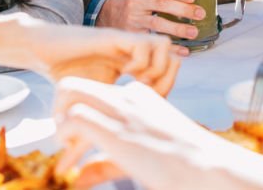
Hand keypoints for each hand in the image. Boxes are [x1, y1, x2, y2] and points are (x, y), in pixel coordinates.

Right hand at [19, 22, 180, 95]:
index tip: (146, 104)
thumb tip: (107, 142)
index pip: (168, 73)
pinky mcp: (115, 37)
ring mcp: (127, 43)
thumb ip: (106, 108)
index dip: (164, 90)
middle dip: (167, 79)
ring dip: (156, 68)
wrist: (43, 51)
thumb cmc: (64, 74)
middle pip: (174, 58)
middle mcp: (134, 52)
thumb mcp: (92, 96)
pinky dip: (140, 61)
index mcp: (133, 65)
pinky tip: (123, 72)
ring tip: (137, 81)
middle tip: (147, 93)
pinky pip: (144, 43)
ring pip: (166, 46)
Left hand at [54, 78, 262, 189]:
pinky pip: (73, 118)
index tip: (73, 142)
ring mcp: (120, 108)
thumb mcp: (140, 157)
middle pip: (75, 84)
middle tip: (62, 138)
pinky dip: (64, 137)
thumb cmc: (182, 164)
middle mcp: (126, 95)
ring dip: (58, 120)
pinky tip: (69, 160)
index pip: (97, 92)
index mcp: (139, 96)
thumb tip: (82, 178)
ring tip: (63, 147)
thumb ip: (107, 164)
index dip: (79, 114)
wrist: (205, 164)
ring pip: (69, 92)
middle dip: (59, 108)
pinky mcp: (115, 127)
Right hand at [97, 0, 203, 45]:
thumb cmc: (134, 1)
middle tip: (200, 14)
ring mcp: (133, 19)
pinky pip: (153, 40)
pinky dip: (170, 47)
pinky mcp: (132, 35)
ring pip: (157, 23)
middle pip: (161, 4)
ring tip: (194, 32)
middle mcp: (136, 2)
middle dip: (183, 9)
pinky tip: (184, 50)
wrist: (106, 13)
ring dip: (178, 29)